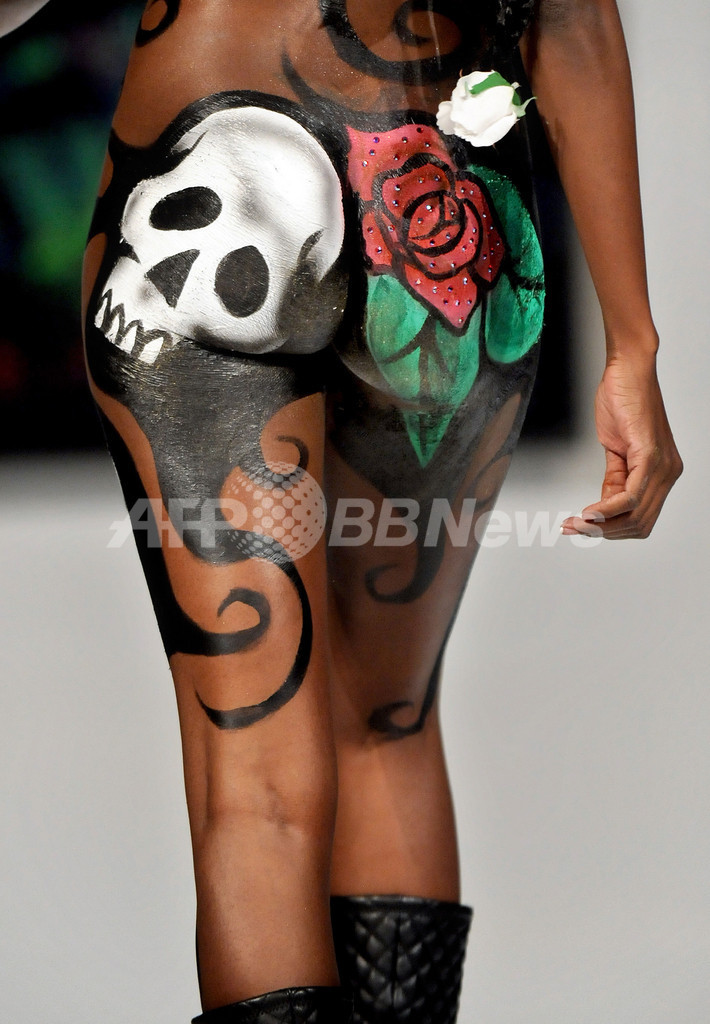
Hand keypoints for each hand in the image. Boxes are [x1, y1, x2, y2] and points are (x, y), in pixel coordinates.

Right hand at [562, 349, 682, 538]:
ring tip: (576, 522)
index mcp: (663, 474)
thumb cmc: (623, 401)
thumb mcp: (617, 450)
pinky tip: (588, 511)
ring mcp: (663, 466)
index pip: (641, 519)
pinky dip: (606, 509)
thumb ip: (614, 479)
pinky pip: (630, 497)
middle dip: (603, 532)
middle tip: (574, 528)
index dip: (610, 530)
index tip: (582, 528)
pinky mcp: (650, 455)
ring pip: (635, 516)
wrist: (628, 370)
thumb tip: (603, 506)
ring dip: (601, 524)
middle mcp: (669, 473)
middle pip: (638, 525)